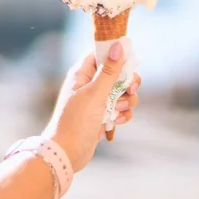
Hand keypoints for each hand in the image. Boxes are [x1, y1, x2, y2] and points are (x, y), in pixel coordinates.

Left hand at [43, 42, 140, 171]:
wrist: (67, 153)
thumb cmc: (76, 121)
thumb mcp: (95, 93)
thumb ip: (110, 71)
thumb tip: (119, 46)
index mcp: (82, 74)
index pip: (100, 53)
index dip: (116, 53)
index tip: (130, 58)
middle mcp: (89, 85)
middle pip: (117, 73)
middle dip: (127, 82)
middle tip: (130, 89)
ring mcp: (96, 101)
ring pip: (122, 92)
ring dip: (126, 100)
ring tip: (117, 110)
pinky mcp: (102, 116)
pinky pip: (120, 109)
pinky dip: (123, 114)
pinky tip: (117, 122)